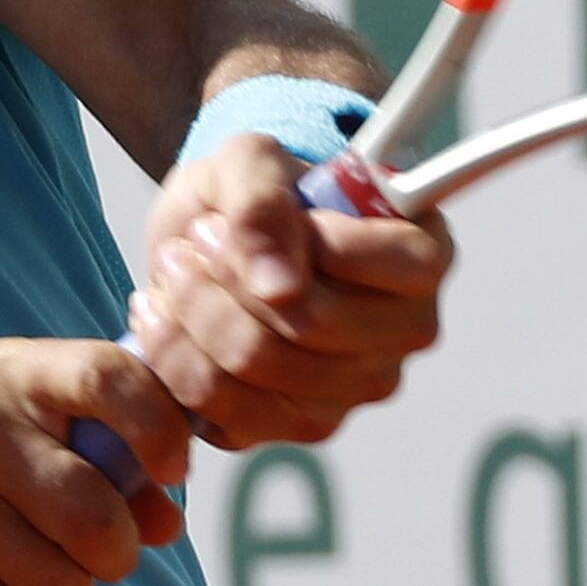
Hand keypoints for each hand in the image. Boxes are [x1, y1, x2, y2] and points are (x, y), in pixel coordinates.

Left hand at [128, 133, 455, 447]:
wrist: (215, 236)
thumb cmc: (256, 193)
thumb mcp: (251, 159)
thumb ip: (263, 201)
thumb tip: (280, 286)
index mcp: (422, 257)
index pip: (373, 266)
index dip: (295, 242)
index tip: (230, 218)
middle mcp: (404, 333)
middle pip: (308, 327)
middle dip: (223, 279)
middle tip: (187, 241)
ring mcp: (356, 388)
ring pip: (257, 369)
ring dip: (189, 314)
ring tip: (172, 270)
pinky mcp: (297, 426)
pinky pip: (223, 411)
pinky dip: (174, 358)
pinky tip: (164, 316)